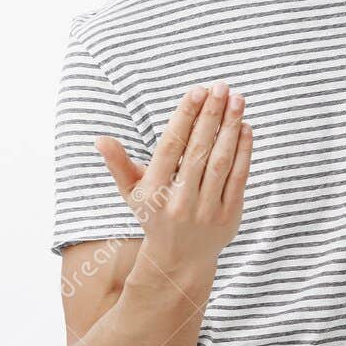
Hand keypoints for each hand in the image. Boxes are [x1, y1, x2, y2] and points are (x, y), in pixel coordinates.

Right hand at [95, 81, 252, 267]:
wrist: (180, 259)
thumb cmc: (154, 215)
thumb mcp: (131, 193)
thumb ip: (118, 164)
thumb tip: (100, 139)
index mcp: (153, 192)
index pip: (171, 146)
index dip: (185, 117)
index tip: (196, 90)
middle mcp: (179, 201)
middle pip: (198, 150)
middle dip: (211, 115)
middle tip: (221, 86)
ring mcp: (207, 209)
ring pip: (220, 161)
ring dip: (231, 128)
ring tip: (237, 100)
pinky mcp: (230, 215)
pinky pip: (238, 177)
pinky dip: (244, 152)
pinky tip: (245, 128)